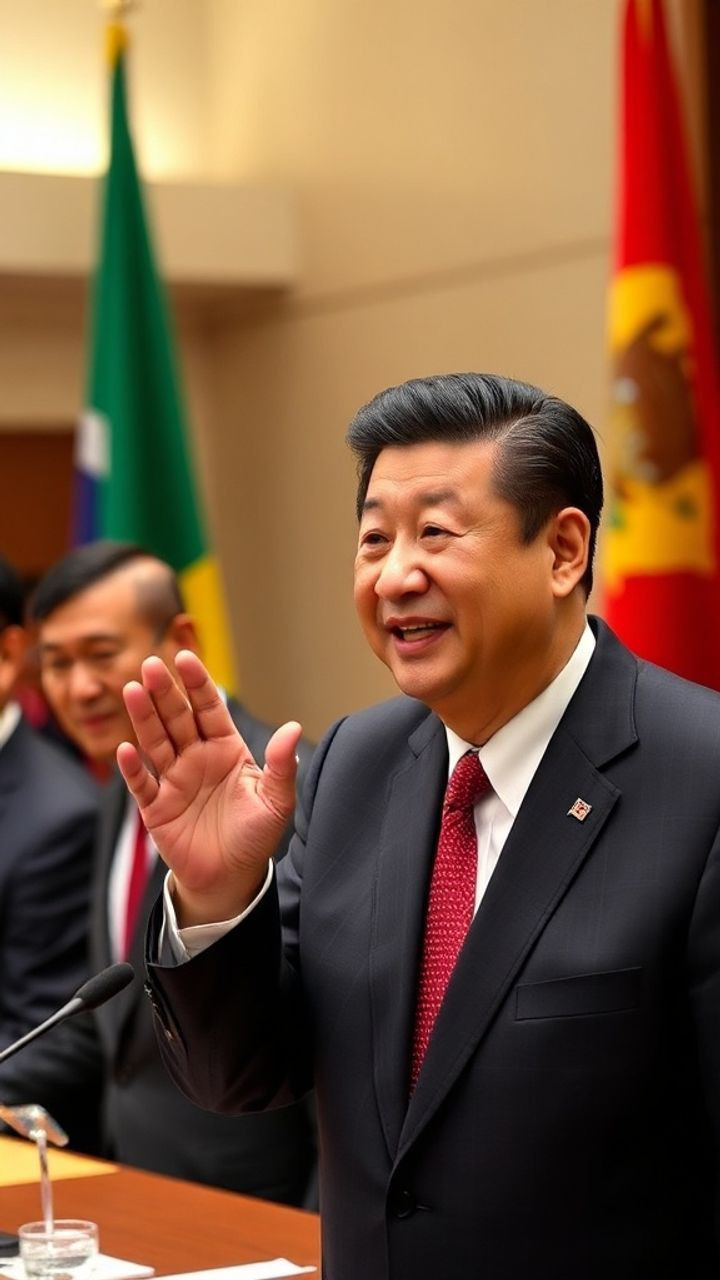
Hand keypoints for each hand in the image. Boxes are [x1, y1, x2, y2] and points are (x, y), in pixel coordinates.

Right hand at [117, 650, 301, 925]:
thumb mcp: (276, 801)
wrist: (232, 879)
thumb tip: (293, 728)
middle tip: (151, 663)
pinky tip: (125, 749)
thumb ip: (282, 765)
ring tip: (133, 690)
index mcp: (225, 749)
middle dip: (165, 692)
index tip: (185, 657)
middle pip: (177, 718)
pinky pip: (142, 783)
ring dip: (144, 718)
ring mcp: (174, 780)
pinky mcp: (156, 807)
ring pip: (156, 742)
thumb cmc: (255, 836)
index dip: (198, 684)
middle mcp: (196, 758)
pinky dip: (133, 768)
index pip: (209, 709)